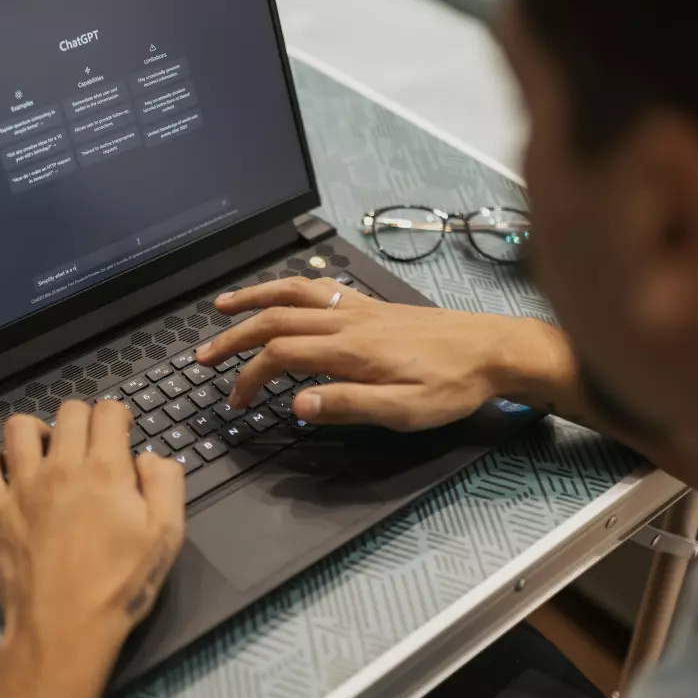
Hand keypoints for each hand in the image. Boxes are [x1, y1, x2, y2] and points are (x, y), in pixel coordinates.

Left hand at [0, 401, 184, 697]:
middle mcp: (61, 466)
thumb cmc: (119, 586)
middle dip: (85, 421)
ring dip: (38, 431)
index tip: (120, 436)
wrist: (64, 628)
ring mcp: (21, 485)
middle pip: (69, 411)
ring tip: (48, 453)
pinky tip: (6, 470)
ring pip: (20, 426)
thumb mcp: (166, 536)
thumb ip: (166, 484)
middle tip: (90, 447)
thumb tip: (150, 457)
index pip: (107, 411)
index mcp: (105, 469)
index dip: (118, 417)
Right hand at [195, 276, 566, 431]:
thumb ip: (347, 405)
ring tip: (222, 307)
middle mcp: (347, 321)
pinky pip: (318, 287)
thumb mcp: (403, 411)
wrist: (493, 350)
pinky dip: (288, 287)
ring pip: (292, 294)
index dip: (249, 377)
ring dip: (253, 299)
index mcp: (349, 349)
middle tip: (203, 356)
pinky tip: (281, 294)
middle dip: (233, 338)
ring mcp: (357, 308)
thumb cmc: (452, 385)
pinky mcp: (370, 305)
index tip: (235, 400)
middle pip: (274, 320)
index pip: (280, 356)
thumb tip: (296, 405)